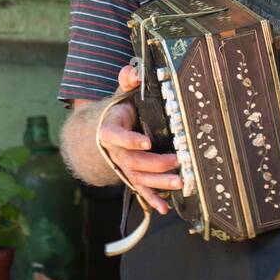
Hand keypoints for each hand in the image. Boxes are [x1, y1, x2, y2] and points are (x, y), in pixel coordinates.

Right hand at [98, 63, 180, 213]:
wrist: (101, 130)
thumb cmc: (117, 110)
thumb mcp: (120, 92)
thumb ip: (127, 80)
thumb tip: (134, 71)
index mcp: (110, 131)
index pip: (118, 137)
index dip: (131, 140)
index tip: (146, 141)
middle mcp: (115, 152)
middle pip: (133, 161)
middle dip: (155, 163)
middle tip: (176, 161)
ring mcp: (123, 166)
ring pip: (139, 178)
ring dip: (159, 183)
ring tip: (178, 182)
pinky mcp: (131, 175)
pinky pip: (140, 190)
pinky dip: (152, 200)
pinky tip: (164, 208)